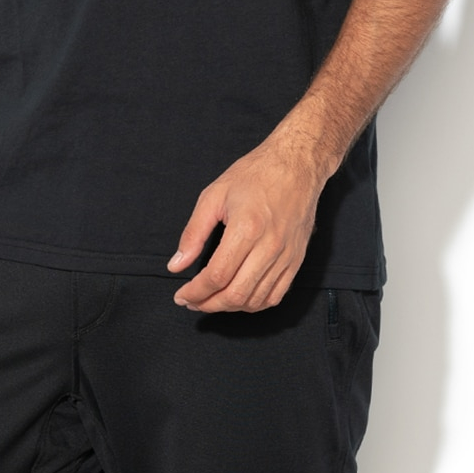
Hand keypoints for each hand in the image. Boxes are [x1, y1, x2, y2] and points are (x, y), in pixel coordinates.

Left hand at [167, 134, 326, 312]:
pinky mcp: (296, 260)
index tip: (181, 295)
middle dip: (208, 304)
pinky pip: (276, 296)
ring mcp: (286, 256)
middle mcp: (269, 246)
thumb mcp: (214, 195)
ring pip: (255, 300)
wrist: (296, 165)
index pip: (216, 276)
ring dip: (229, 308)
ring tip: (212, 300)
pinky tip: (239, 298)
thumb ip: (193, 233)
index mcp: (246, 228)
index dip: (195, 292)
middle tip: (192, 301)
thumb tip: (177, 264)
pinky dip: (254, 305)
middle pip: (236, 294)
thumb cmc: (255, 175)